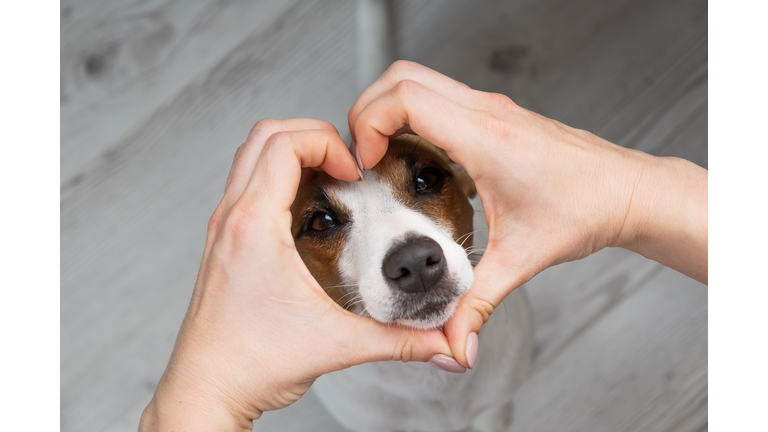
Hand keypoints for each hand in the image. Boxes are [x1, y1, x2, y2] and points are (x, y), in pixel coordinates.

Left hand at [139, 119, 454, 430]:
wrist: (207, 390)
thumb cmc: (252, 364)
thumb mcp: (336, 345)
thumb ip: (400, 339)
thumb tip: (445, 341)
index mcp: (255, 227)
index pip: (285, 144)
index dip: (329, 143)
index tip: (355, 172)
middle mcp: (232, 218)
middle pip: (265, 134)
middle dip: (314, 136)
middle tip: (347, 166)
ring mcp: (224, 228)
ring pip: (251, 155)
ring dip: (294, 152)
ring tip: (333, 180)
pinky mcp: (225, 241)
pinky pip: (248, 182)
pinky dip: (279, 175)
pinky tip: (310, 209)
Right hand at [348, 61, 706, 367]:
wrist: (628, 191)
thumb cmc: (587, 208)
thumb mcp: (522, 259)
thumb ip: (478, 303)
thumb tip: (455, 342)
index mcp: (486, 139)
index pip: (405, 99)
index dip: (368, 125)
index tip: (364, 163)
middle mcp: (486, 113)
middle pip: (401, 77)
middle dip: (366, 111)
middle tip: (362, 155)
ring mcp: (491, 109)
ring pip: (418, 79)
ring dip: (388, 109)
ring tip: (380, 155)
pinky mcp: (495, 115)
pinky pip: (439, 97)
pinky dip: (412, 115)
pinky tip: (416, 159)